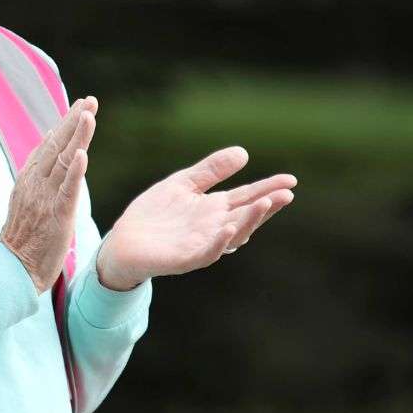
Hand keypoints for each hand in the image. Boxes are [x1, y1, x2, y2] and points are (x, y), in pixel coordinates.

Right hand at [0, 97, 96, 292]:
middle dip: (73, 121)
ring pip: (62, 161)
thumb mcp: (27, 200)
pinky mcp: (56, 215)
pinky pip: (67, 189)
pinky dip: (74, 171)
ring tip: (88, 115)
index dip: (65, 124)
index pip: (48, 144)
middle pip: (56, 146)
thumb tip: (51, 146)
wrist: (13, 269)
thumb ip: (39, 175)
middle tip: (89, 100)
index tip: (80, 105)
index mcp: (28, 179)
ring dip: (77, 136)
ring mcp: (45, 198)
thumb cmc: (24, 238)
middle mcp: (35, 184)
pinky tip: (82, 154)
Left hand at [94, 146, 295, 289]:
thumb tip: (244, 152)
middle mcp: (214, 228)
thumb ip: (211, 170)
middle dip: (266, 206)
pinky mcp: (184, 259)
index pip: (247, 197)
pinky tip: (228, 228)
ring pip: (232, 235)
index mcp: (215, 210)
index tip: (290, 180)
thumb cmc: (154, 214)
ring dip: (249, 221)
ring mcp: (201, 244)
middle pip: (246, 216)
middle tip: (286, 193)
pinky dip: (219, 242)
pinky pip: (206, 253)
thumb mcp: (183, 184)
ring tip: (263, 203)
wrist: (122, 243)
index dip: (269, 188)